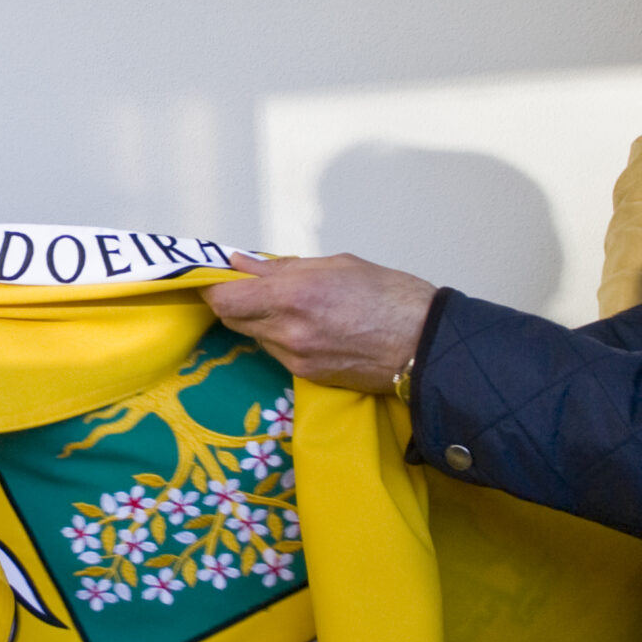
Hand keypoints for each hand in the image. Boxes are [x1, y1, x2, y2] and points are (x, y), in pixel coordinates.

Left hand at [202, 252, 436, 391]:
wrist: (426, 345)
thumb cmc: (391, 297)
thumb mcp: (337, 265)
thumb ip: (283, 267)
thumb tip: (244, 264)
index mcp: (294, 295)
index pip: (224, 299)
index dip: (214, 287)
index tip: (218, 276)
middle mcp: (288, 331)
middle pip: (232, 319)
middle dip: (236, 302)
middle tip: (251, 286)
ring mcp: (296, 358)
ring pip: (254, 336)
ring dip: (259, 320)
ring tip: (291, 305)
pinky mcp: (307, 377)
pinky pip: (277, 353)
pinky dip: (280, 337)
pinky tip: (307, 326)